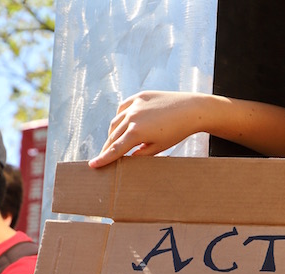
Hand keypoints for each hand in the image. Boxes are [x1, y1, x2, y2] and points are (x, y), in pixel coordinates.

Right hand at [89, 91, 208, 167]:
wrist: (191, 109)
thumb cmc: (177, 132)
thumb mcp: (159, 147)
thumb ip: (141, 153)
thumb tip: (127, 157)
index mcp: (137, 133)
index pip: (116, 149)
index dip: (103, 158)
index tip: (93, 165)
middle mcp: (132, 117)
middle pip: (113, 136)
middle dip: (107, 147)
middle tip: (102, 156)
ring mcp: (134, 105)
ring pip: (116, 121)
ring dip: (113, 133)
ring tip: (113, 142)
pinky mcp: (139, 96)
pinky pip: (123, 108)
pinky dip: (120, 117)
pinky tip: (122, 124)